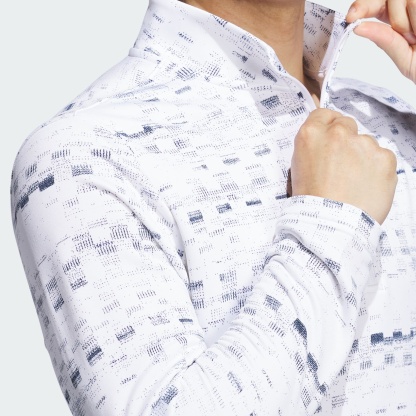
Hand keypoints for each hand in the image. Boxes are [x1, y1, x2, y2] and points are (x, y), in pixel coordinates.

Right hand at [289, 109, 397, 224]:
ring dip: (361, 157)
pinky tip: (365, 187)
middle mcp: (338, 133)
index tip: (330, 137)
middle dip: (344, 141)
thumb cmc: (311, 203)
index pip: (323, 114)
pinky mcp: (384, 158)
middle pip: (346, 125)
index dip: (326, 126)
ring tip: (353, 182)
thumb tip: (324, 142)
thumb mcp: (298, 169)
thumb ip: (312, 147)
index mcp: (311, 135)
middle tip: (341, 165)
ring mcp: (364, 144)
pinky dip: (376, 170)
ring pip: (366, 143)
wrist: (331, 226)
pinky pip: (382, 158)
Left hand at [346, 0, 415, 81]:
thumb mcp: (406, 59)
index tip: (352, 16)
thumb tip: (358, 27)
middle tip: (408, 35)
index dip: (363, 5)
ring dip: (409, 21)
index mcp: (398, 18)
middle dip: (394, 15)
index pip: (375, 2)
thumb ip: (386, 40)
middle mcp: (411, 6)